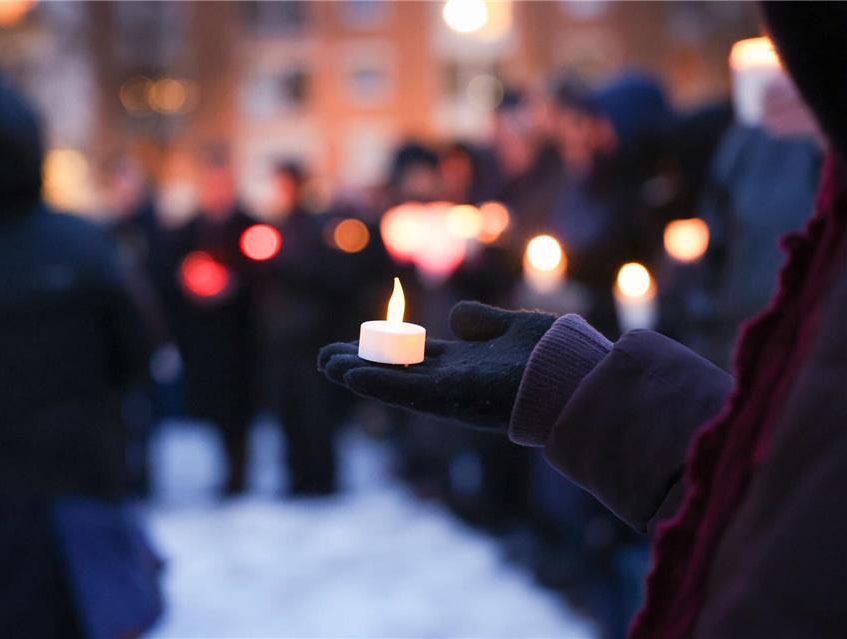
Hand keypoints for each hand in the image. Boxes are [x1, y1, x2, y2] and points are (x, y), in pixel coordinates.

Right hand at [318, 301, 555, 430]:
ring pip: (394, 384)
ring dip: (359, 375)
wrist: (579, 377)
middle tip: (325, 358)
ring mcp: (450, 392)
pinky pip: (407, 391)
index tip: (356, 344)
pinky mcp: (451, 398)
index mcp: (465, 364)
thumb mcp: (513, 328)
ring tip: (326, 365)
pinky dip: (379, 384)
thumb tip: (456, 317)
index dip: (384, 350)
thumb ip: (483, 321)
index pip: (415, 357)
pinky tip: (351, 375)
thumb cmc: (555, 356)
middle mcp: (453, 381)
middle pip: (396, 373)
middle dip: (361, 364)